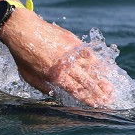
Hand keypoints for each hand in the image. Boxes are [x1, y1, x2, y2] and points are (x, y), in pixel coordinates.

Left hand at [0, 9, 115, 107]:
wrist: (23, 29)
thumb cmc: (23, 54)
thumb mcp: (28, 76)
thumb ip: (44, 87)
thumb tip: (56, 95)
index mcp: (55, 76)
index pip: (76, 91)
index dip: (89, 99)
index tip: (97, 105)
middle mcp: (66, 65)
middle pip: (88, 82)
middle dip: (99, 92)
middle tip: (109, 100)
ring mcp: (72, 52)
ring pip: (92, 68)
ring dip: (102, 79)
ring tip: (111, 88)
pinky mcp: (73, 41)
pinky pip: (90, 53)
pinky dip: (99, 62)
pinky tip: (106, 69)